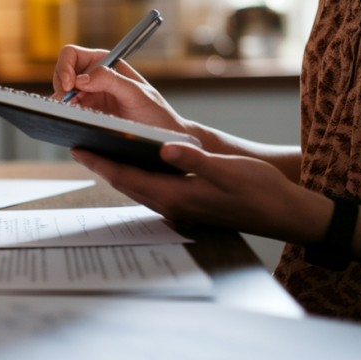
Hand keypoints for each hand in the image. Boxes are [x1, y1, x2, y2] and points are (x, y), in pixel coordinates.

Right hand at [52, 45, 191, 134]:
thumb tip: (81, 79)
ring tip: (76, 117)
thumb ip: (111, 80)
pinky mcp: (86, 117)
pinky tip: (75, 123)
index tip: (70, 85)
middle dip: (61, 89)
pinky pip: (67, 114)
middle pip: (61, 75)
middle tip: (69, 107)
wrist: (162, 139)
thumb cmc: (155, 113)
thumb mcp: (137, 93)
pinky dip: (66, 117)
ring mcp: (89, 98)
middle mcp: (94, 78)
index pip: (72, 55)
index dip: (65, 67)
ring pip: (61, 96)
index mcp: (106, 64)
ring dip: (63, 106)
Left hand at [70, 142, 331, 242]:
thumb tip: (166, 148)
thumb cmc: (259, 191)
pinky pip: (152, 188)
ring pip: (138, 186)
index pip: (128, 178)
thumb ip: (195, 160)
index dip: (101, 163)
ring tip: (99, 151)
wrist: (282, 213)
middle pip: (126, 183)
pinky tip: (135, 162)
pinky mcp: (187, 205)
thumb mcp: (228, 169)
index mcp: (176, 197)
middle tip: (79, 146)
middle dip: (101, 165)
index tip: (78, 149)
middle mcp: (172, 205)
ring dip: (118, 170)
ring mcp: (179, 208)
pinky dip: (137, 175)